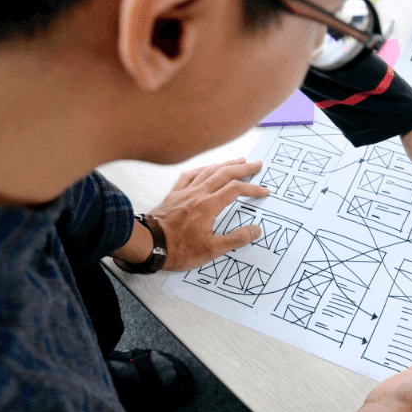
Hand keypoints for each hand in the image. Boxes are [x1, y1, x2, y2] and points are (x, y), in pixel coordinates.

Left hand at [149, 158, 269, 270]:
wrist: (148, 244)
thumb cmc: (178, 249)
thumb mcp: (211, 250)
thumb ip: (236, 239)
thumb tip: (256, 230)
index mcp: (209, 206)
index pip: (236, 190)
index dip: (252, 188)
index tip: (263, 192)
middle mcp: (198, 194)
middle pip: (224, 174)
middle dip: (243, 168)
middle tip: (257, 164)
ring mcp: (185, 192)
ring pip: (208, 171)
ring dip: (225, 164)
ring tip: (238, 160)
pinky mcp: (174, 195)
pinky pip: (189, 175)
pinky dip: (201, 169)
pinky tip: (206, 168)